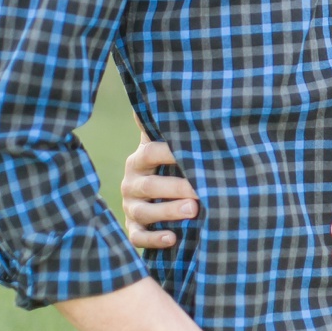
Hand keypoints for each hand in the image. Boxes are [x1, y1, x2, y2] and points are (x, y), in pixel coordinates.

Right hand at [121, 130, 199, 247]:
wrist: (154, 199)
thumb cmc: (167, 168)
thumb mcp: (163, 148)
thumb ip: (163, 128)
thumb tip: (160, 92)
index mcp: (139, 160)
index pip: (151, 153)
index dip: (171, 153)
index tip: (195, 153)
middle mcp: (131, 183)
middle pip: (150, 186)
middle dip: (176, 188)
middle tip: (200, 191)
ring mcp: (130, 207)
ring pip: (144, 212)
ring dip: (168, 212)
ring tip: (194, 211)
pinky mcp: (132, 229)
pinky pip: (137, 237)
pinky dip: (154, 239)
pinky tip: (172, 238)